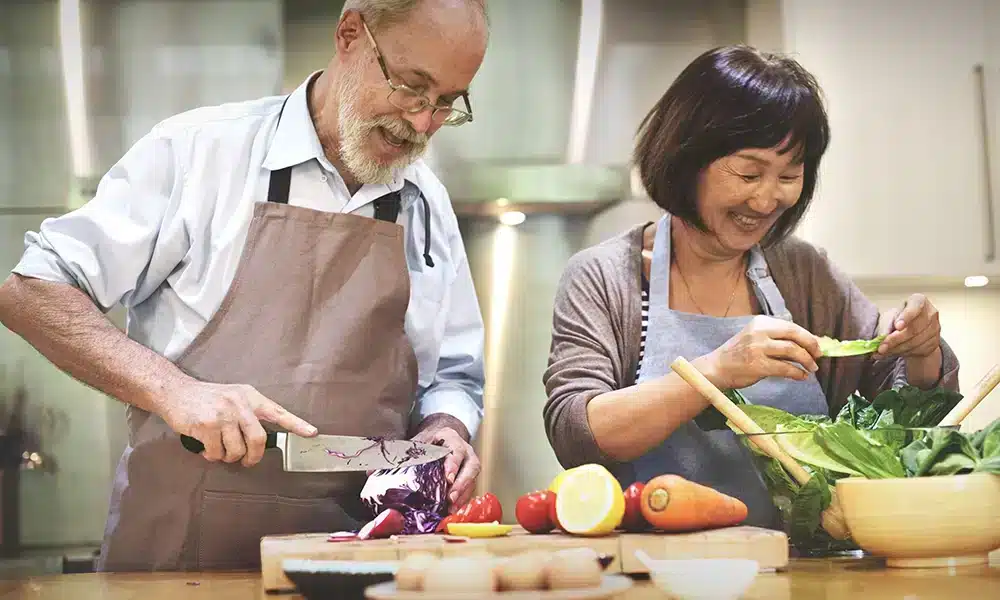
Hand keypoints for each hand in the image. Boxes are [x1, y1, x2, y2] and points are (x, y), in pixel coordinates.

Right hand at [161, 380, 316, 466]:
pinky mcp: (207, 425)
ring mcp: (223, 414)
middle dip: (254, 457)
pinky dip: (213, 456)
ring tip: (220, 450)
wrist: (175, 391)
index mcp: (250, 396)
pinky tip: (207, 449)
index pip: (278, 411)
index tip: (312, 433)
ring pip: (237, 450)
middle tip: (247, 462)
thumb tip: (261, 439)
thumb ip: (249, 412)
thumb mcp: (233, 396)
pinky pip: (218, 453)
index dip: (296, 424)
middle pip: (259, 439)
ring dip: (229, 457)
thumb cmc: (207, 398)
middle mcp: (239, 403)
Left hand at [412, 414, 479, 510]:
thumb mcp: (423, 441)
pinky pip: (470, 489)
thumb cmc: (431, 442)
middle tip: (451, 498)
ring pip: (472, 480)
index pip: (456, 451)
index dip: (453, 465)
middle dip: (461, 484)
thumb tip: (401, 463)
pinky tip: (453, 509)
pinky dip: (462, 500)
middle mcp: (466, 452)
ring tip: (452, 508)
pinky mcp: (470, 478)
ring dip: (462, 495)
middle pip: (471, 467)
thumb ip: (416, 451)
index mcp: (453, 439)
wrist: (442, 440)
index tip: (448, 479)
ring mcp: (470, 465)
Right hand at [701, 315, 821, 389]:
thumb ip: (777, 338)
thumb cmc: (738, 354)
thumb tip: (807, 342)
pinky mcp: (758, 365)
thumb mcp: (755, 338)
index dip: (808, 336)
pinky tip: (801, 376)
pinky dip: (797, 373)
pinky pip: (786, 368)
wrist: (717, 368)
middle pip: (794, 335)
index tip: (817, 346)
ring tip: (812, 368)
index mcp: (760, 323)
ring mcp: (758, 348)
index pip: (791, 326)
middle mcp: (759, 332)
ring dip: (807, 361)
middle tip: (818, 355)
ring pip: (793, 351)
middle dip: (811, 345)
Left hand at [874, 293, 941, 358]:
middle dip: (896, 339)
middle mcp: (931, 313)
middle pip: (914, 329)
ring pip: (916, 342)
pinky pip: (919, 350)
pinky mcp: (935, 342)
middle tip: (881, 347)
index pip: (915, 307)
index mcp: (919, 301)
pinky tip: (895, 351)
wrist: (910, 331)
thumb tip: (883, 337)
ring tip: (884, 351)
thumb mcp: (889, 317)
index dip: (906, 317)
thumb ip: (886, 325)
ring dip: (898, 348)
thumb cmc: (898, 319)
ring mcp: (935, 328)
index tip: (897, 326)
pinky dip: (904, 353)